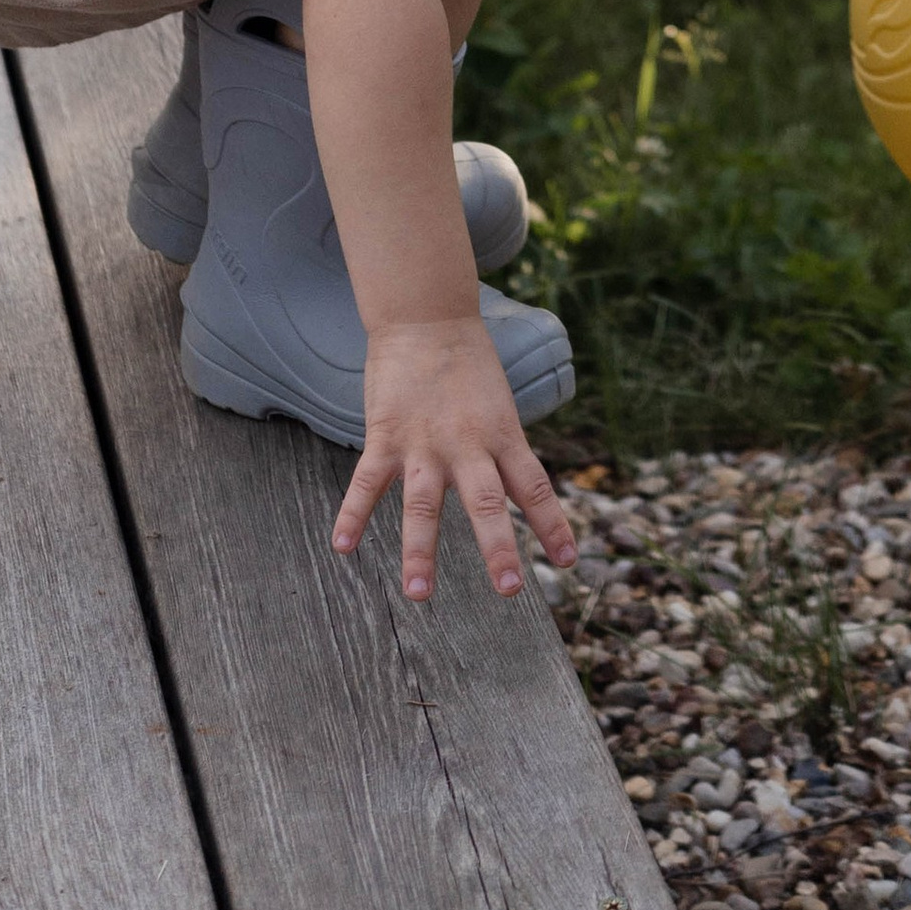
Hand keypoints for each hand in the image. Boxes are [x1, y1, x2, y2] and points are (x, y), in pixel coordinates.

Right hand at [332, 317, 577, 602]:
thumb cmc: (468, 365)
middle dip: (498, 547)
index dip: (552, 525)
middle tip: (510, 590)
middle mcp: (467, 444)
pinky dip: (353, 514)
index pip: (534, 486)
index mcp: (502, 436)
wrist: (427, 315)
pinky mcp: (386, 435)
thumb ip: (502, 452)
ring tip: (419, 594)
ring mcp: (425, 442)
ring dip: (421, 551)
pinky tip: (342, 546)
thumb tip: (516, 493)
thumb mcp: (499, 407)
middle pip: (487, 501)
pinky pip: (368, 482)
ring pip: (424, 504)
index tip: (567, 563)